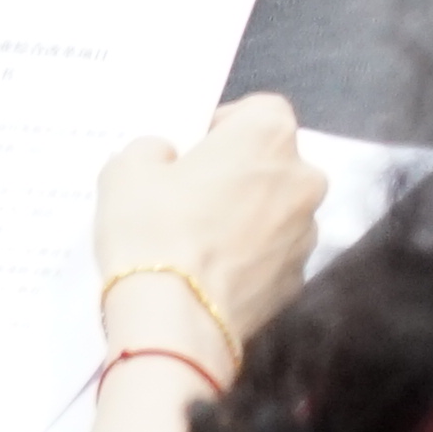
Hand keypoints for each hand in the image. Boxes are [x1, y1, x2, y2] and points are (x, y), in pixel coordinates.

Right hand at [90, 93, 321, 366]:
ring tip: (194, 238)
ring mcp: (306, 232)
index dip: (225, 126)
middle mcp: (303, 178)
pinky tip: (209, 273)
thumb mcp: (126, 171)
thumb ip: (150, 149)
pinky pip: (272, 255)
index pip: (259, 111)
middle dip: (236, 173)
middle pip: (272, 162)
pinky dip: (248, 259)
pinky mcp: (298, 279)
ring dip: (246, 216)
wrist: (173, 320)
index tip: (193, 149)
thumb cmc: (152, 233)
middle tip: (188, 195)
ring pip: (276, 210)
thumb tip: (164, 154)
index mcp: (269, 136)